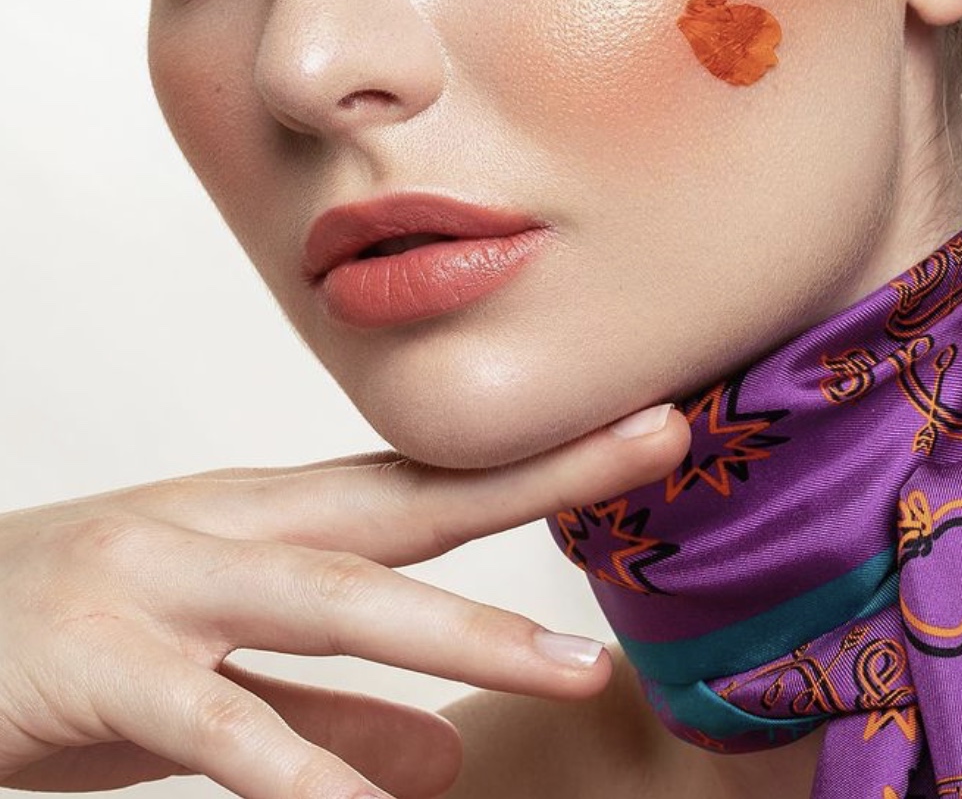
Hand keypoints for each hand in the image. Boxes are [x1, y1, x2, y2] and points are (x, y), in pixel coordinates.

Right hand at [0, 403, 688, 797]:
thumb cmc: (71, 650)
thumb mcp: (214, 681)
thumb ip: (329, 717)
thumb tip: (447, 758)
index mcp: (260, 522)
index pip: (420, 484)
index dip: (534, 458)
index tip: (642, 429)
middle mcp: (225, 527)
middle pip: (403, 502)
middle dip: (535, 473)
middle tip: (657, 442)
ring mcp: (160, 581)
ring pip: (330, 596)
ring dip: (455, 633)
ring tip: (568, 670)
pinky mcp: (98, 661)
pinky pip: (213, 721)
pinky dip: (297, 766)